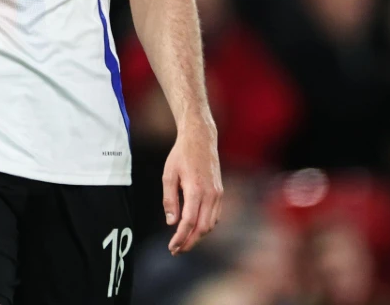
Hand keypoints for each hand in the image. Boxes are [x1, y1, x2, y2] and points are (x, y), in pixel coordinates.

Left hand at [162, 121, 222, 254]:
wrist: (201, 139)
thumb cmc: (181, 155)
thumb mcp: (168, 175)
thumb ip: (169, 199)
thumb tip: (171, 222)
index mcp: (196, 190)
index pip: (189, 222)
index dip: (180, 238)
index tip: (172, 247)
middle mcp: (210, 194)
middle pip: (202, 228)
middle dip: (190, 242)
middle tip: (176, 250)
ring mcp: (218, 194)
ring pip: (211, 224)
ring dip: (198, 236)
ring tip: (183, 241)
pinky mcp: (220, 192)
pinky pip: (215, 216)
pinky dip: (205, 226)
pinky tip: (194, 228)